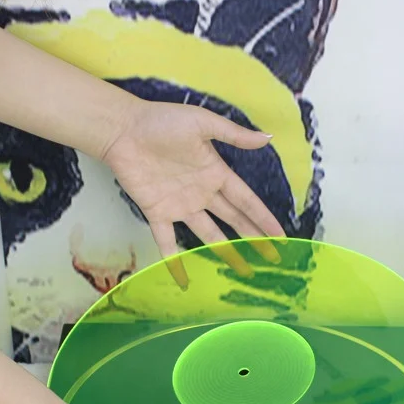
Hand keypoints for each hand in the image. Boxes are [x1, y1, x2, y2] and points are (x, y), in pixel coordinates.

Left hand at [102, 99, 286, 286]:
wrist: (123, 129)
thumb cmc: (162, 121)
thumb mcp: (202, 122)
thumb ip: (234, 134)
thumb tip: (267, 138)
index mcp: (215, 173)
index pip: (246, 201)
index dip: (263, 218)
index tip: (280, 236)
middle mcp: (202, 193)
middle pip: (233, 221)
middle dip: (253, 239)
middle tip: (271, 259)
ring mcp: (180, 206)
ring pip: (209, 235)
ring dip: (226, 253)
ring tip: (243, 271)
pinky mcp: (157, 213)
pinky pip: (167, 242)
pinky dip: (175, 261)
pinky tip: (185, 281)